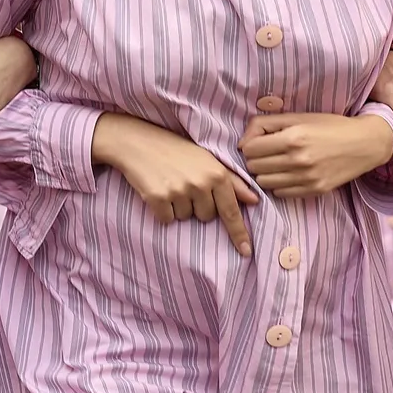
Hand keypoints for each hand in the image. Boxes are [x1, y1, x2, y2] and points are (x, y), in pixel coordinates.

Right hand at [90, 113, 257, 255]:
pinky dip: (162, 210)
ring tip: (170, 183)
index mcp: (216, 173)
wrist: (137, 141)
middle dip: (197, 206)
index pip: (231, 211)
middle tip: (184, 184)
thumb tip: (255, 200)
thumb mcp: (207, 159)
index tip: (246, 251)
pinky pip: (166, 219)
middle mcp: (200, 183)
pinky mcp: (157, 198)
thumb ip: (232, 181)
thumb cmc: (175, 149)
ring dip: (178, 207)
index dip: (239, 233)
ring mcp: (178, 191)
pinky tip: (157, 190)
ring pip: (185, 218)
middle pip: (206, 217)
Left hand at [239, 113, 392, 198]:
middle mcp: (299, 160)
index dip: (251, 145)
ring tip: (277, 164)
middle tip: (268, 153)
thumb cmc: (329, 126)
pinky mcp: (315, 191)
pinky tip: (289, 174)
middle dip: (256, 159)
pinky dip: (280, 185)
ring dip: (266, 173)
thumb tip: (242, 143)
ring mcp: (307, 178)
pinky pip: (280, 194)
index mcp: (293, 138)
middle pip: (254, 167)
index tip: (260, 142)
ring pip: (264, 182)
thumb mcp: (298, 117)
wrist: (364, 144)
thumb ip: (265, 124)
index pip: (250, 150)